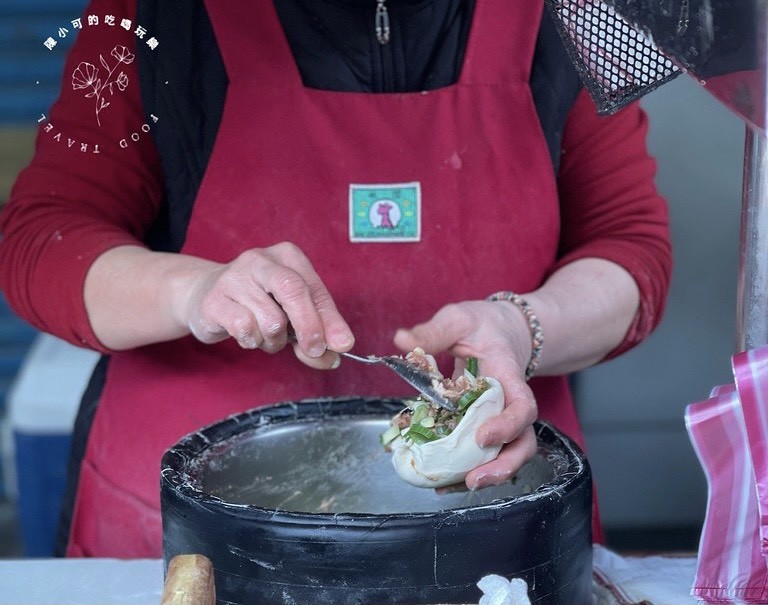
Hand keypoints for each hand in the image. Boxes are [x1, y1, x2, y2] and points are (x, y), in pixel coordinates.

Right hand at [182, 242, 353, 367]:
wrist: (204, 295)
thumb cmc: (259, 303)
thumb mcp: (293, 312)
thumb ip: (316, 332)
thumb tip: (335, 356)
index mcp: (287, 256)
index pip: (315, 289)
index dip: (331, 320)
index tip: (342, 345)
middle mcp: (260, 260)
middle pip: (294, 291)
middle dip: (310, 326)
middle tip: (315, 350)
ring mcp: (234, 277)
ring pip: (271, 320)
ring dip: (275, 341)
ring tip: (266, 335)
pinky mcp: (214, 299)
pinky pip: (245, 329)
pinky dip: (252, 341)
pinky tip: (246, 334)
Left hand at [394, 300, 537, 488]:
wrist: (502, 331)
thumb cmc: (482, 325)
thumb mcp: (458, 319)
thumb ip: (433, 331)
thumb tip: (401, 340)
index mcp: (509, 377)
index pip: (522, 406)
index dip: (507, 426)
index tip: (482, 437)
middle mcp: (510, 403)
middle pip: (523, 442)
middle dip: (503, 466)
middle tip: (473, 479)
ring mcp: (500, 418)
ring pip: (508, 454)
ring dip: (488, 475)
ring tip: (458, 486)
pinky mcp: (485, 427)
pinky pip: (484, 454)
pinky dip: (467, 470)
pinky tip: (444, 482)